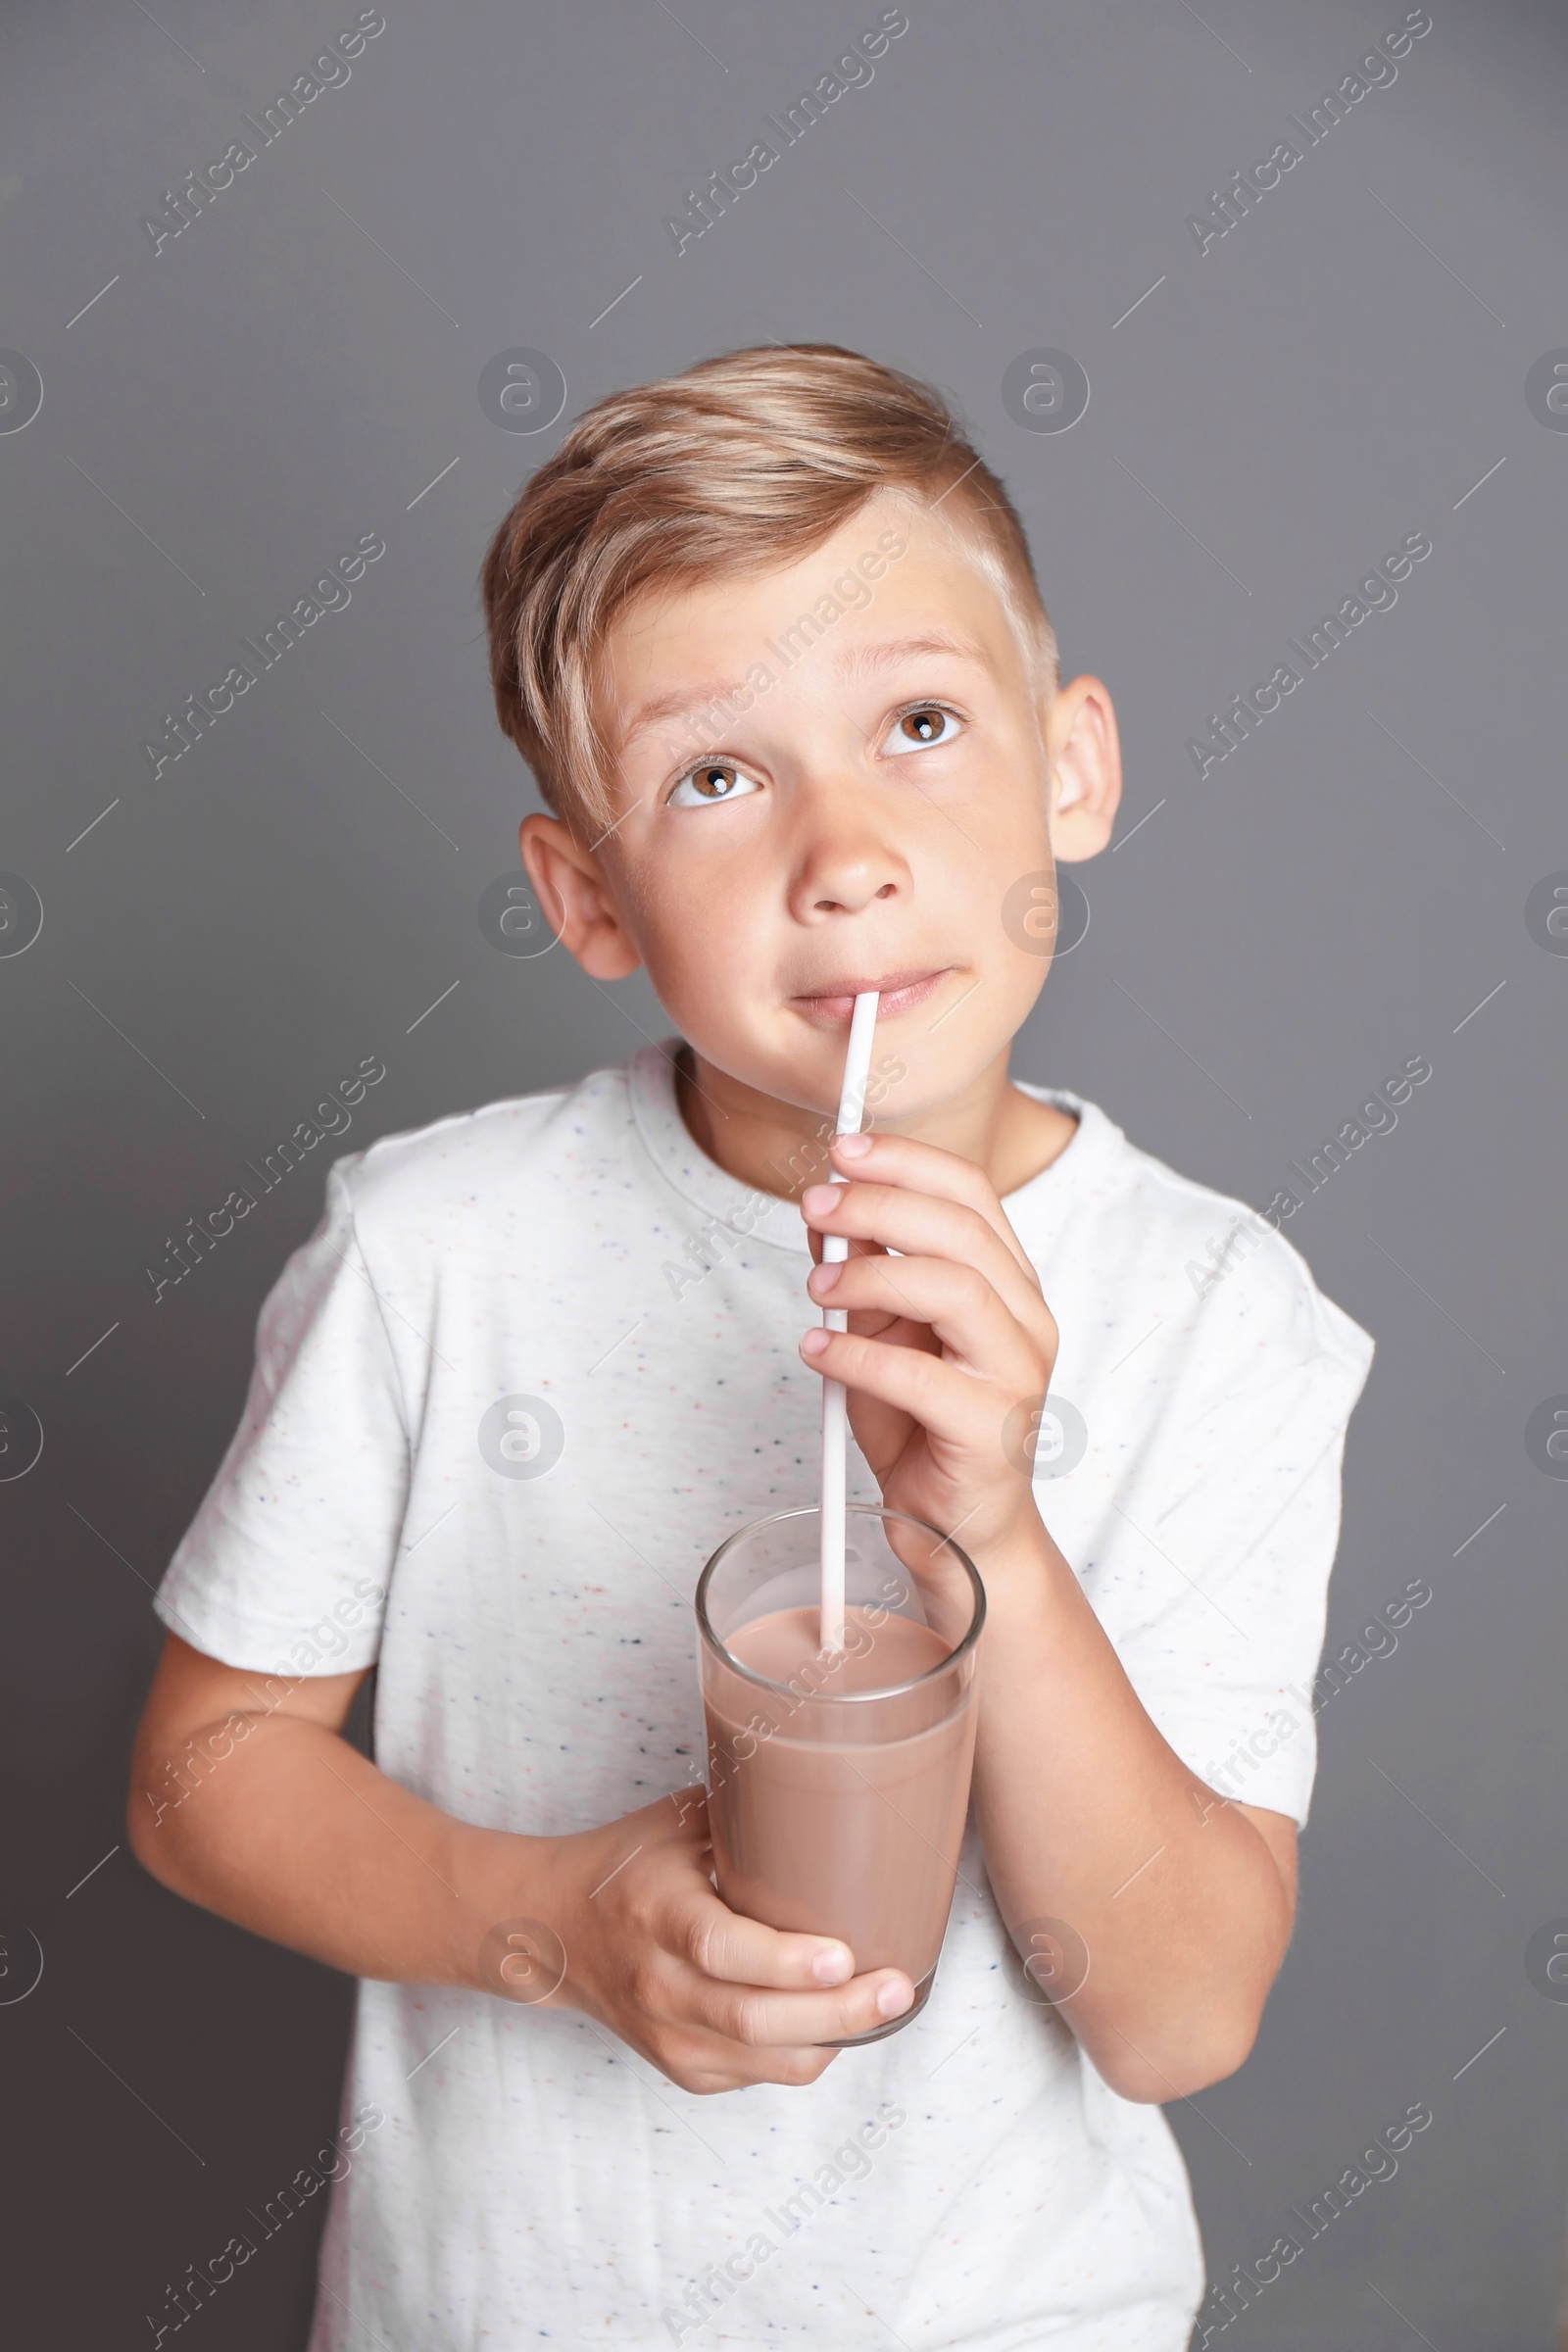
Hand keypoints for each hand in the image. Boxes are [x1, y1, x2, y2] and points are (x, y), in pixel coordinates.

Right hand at [515, 1793, 915, 2092]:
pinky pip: (759, 2076)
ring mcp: (668, 2037)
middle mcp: (658, 1986)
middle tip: (898, 1987)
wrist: (555, 1932)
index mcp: (657, 1915)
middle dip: (839, 2013)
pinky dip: (806, 2054)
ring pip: (765, 2062)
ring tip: (887, 2006)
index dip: (786, 1963)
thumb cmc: (627, 1867)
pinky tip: (838, 2022)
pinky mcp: (682, 2069)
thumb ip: (747, 1819)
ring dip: (835, 2040)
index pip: (721, 1951)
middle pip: (755, 2021)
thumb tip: (836, 1787)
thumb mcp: (675, 1824)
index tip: (845, 1955)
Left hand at [800, 1130, 1058, 1559]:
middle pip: (962, 1231)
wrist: (957, 1530)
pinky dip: (858, 1355)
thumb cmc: (924, 1428)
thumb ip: (865, 1273)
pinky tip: (818, 1350)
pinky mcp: (989, 1429)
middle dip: (880, 1205)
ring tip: (816, 1287)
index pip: (972, 1193)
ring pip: (955, 1289)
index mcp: (1007, 1283)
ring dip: (872, 1275)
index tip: (844, 1150)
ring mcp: (1016, 1374)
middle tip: (816, 1206)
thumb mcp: (882, 1332)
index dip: (907, 1161)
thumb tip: (827, 1212)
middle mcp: (1025, 1320)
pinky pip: (921, 1377)